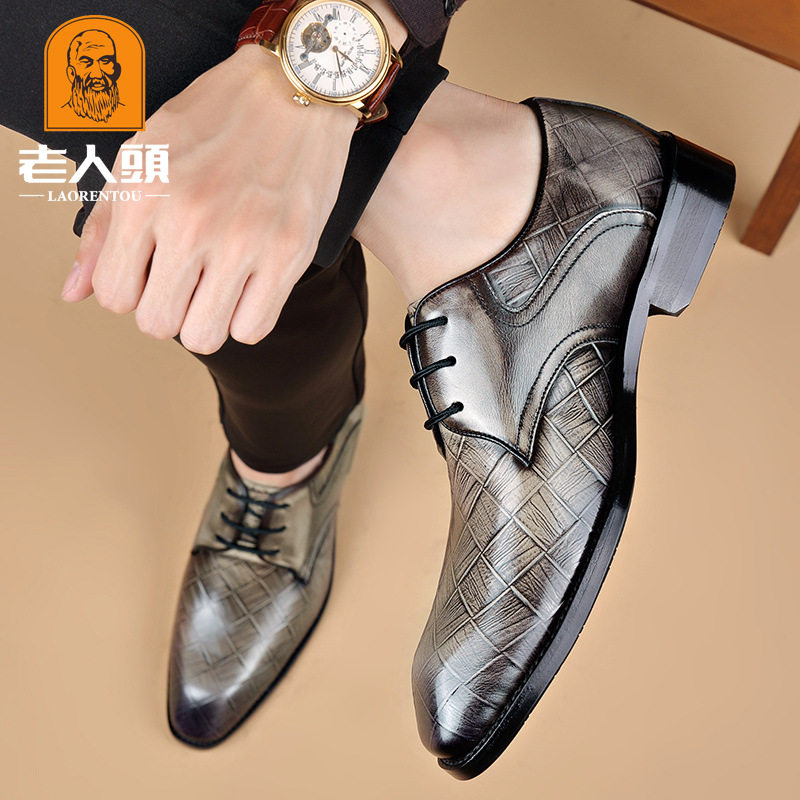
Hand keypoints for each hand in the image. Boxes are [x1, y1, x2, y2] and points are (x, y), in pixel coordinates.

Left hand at [63, 45, 355, 353]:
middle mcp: (190, 220)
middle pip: (158, 324)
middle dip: (168, 309)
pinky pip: (253, 329)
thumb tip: (74, 292)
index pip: (114, 296)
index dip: (131, 291)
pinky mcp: (289, 252)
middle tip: (187, 280)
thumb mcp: (141, 158)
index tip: (152, 270)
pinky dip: (247, 317)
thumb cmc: (213, 121)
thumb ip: (103, 226)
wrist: (293, 91)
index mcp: (144, 195)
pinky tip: (249, 286)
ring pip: (206, 337)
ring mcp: (243, 240)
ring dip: (207, 320)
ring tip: (217, 287)